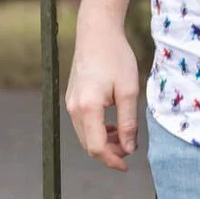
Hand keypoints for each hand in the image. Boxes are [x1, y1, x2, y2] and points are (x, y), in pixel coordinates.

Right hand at [66, 22, 140, 171]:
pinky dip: (96, 131)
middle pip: (88, 145)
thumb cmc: (116, 57)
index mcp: (88, 107)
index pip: (97, 147)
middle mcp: (73, 108)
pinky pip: (82, 124)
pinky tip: (112, 125)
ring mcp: (70, 103)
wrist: (97, 32)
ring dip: (103, 142)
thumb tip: (129, 148)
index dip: (112, 160)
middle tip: (129, 151)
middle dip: (109, 153)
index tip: (127, 165)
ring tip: (123, 137)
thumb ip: (128, 122)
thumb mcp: (129, 91)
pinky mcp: (71, 98)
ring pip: (84, 136)